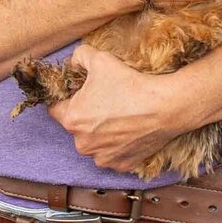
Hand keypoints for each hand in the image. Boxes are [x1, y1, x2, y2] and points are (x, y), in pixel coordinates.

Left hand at [47, 46, 194, 175]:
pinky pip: (113, 154)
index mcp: (72, 120)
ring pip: (94, 143)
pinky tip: (129, 130)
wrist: (166, 107)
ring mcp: (102, 157)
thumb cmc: (131, 84)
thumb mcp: (100, 59)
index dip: (66, 99)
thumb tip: (73, 62)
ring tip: (120, 116)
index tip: (80, 93)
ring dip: (101, 133)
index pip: (55, 109)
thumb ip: (79, 57)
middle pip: (77, 127)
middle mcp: (83, 144)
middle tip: (106, 102)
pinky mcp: (121, 165)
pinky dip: (118, 145)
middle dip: (86, 116)